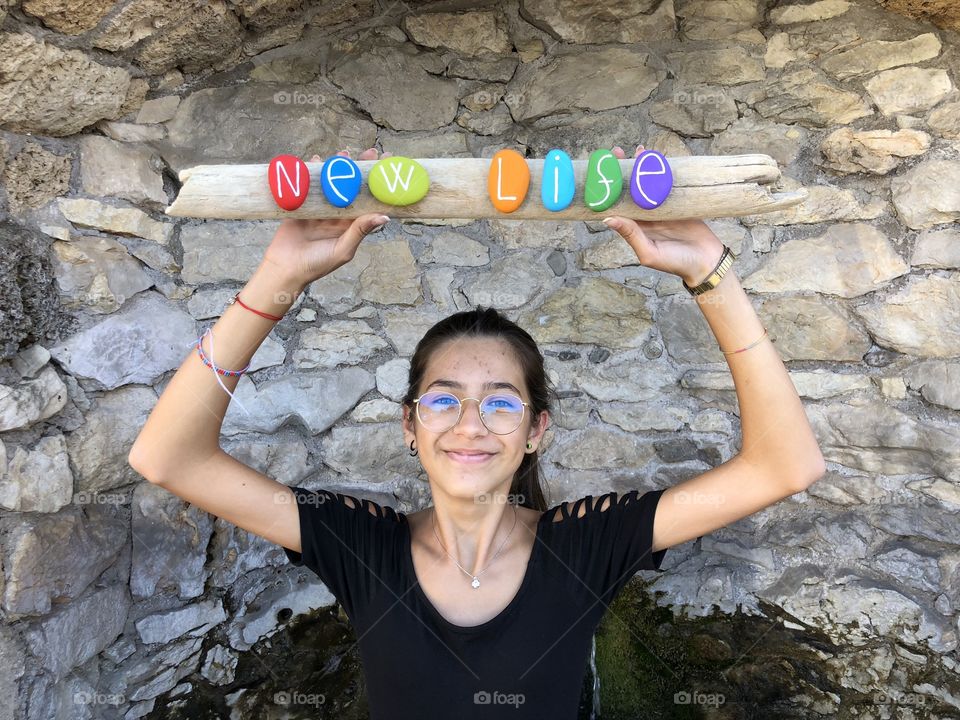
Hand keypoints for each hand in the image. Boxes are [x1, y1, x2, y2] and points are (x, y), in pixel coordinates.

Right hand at [261, 147, 390, 288]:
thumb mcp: (343, 249)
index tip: (390, 167)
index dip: (379, 185)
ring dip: (337, 167)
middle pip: (351, 187)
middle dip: (360, 169)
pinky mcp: (302, 205)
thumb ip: (360, 231)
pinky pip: (308, 185)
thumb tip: (384, 216)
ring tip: (343, 154)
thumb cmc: (317, 264)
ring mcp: (319, 208)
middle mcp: (338, 214)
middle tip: (369, 153)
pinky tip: (316, 160)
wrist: (286, 268)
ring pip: (331, 182)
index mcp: (351, 224)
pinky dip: (311, 172)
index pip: (369, 201)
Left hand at [604, 145, 725, 286]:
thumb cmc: (675, 263)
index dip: (607, 190)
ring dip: (643, 168)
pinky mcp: (679, 202)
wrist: (706, 263)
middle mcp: (646, 216)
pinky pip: (669, 184)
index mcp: (634, 227)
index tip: (599, 173)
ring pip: (649, 184)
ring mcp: (662, 208)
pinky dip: (664, 171)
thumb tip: (608, 219)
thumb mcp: (649, 252)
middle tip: (616, 153)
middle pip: (631, 190)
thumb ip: (631, 235)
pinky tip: (659, 158)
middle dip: (623, 172)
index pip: (617, 205)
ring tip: (638, 150)